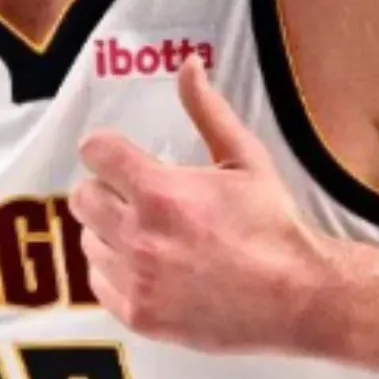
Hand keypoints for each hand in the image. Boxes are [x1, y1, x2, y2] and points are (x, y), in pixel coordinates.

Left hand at [69, 56, 336, 354]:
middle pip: (82, 197)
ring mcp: (137, 280)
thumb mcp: (246, 159)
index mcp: (162, 192)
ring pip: (88, 240)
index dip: (106, 150)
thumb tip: (189, 64)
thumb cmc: (273, 225)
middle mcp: (141, 236)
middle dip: (104, 189)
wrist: (296, 298)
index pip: (95, 153)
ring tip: (145, 232)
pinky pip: (98, 282)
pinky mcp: (140, 315)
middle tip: (133, 195)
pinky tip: (146, 265)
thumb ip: (208, 111)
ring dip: (109, 231)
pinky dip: (115, 270)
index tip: (119, 157)